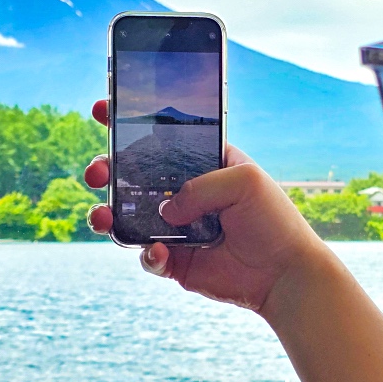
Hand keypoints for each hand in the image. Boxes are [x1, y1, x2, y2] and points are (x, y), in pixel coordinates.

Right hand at [84, 98, 327, 311]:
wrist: (284, 273)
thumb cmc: (273, 220)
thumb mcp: (246, 181)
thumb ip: (201, 186)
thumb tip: (166, 210)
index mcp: (202, 164)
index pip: (161, 138)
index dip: (129, 123)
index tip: (102, 108)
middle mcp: (185, 193)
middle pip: (133, 176)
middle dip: (107, 170)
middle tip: (97, 172)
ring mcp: (177, 228)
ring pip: (129, 217)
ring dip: (108, 214)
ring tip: (103, 216)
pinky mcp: (176, 261)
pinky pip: (148, 255)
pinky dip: (147, 254)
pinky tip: (159, 252)